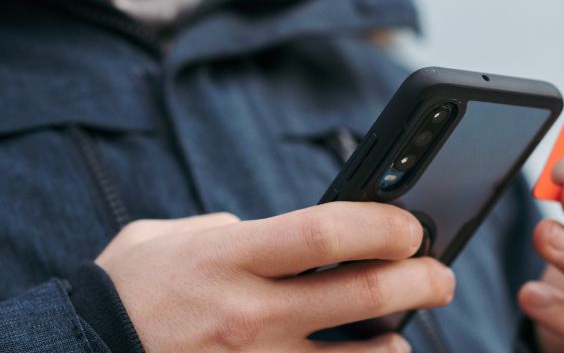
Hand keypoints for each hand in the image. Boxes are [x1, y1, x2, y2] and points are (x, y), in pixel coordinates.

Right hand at [95, 204, 454, 351]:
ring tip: (405, 331)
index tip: (411, 224)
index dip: (383, 222)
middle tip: (441, 274)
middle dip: (421, 281)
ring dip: (398, 342)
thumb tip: (267, 232)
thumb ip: (222, 229)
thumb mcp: (162, 239)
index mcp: (227, 257)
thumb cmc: (122, 296)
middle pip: (362, 293)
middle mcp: (248, 314)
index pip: (326, 231)